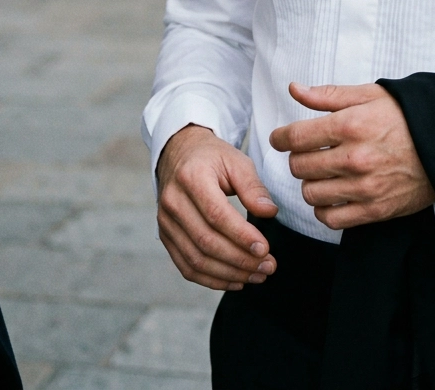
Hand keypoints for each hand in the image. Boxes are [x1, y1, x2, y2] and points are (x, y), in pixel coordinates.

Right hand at [157, 124, 278, 289]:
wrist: (179, 154)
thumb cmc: (211, 158)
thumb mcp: (236, 160)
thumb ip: (253, 186)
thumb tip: (269, 212)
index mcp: (191, 177)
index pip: (216, 215)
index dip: (241, 236)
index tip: (264, 249)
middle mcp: (173, 201)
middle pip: (206, 242)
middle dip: (240, 260)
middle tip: (268, 266)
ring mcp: (166, 222)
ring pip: (196, 260)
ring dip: (229, 274)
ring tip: (257, 276)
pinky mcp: (166, 237)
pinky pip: (187, 267)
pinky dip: (212, 280)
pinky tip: (236, 280)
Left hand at [270, 82, 434, 229]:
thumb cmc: (405, 118)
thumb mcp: (369, 96)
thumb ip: (328, 95)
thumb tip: (294, 89)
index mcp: (350, 125)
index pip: (296, 137)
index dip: (280, 138)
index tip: (279, 139)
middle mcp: (354, 158)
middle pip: (299, 166)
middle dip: (297, 158)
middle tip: (307, 153)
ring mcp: (364, 187)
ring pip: (310, 193)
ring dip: (310, 183)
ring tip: (321, 173)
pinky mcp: (374, 210)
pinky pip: (331, 219)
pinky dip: (323, 209)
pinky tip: (331, 196)